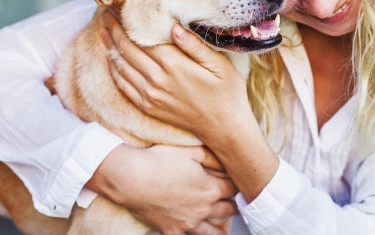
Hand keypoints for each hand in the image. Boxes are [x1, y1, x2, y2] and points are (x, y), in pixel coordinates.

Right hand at [87, 144, 236, 234]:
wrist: (131, 179)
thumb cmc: (160, 161)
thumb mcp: (192, 152)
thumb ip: (214, 158)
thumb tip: (230, 162)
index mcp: (210, 189)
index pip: (235, 190)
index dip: (239, 185)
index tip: (240, 183)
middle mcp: (203, 209)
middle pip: (229, 211)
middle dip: (234, 205)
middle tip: (237, 202)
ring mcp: (188, 223)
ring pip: (214, 232)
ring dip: (222, 227)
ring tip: (225, 224)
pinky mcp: (172, 231)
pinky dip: (196, 234)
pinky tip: (198, 231)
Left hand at [103, 12, 279, 202]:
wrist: (224, 127)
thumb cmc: (227, 92)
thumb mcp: (220, 65)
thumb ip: (195, 46)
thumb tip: (174, 27)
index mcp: (175, 65)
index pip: (142, 39)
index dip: (127, 23)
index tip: (119, 8)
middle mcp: (157, 80)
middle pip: (127, 50)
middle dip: (115, 31)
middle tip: (106, 15)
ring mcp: (150, 96)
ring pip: (121, 67)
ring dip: (111, 48)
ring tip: (104, 31)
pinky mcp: (148, 107)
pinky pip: (123, 86)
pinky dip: (114, 70)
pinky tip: (112, 60)